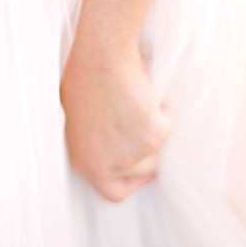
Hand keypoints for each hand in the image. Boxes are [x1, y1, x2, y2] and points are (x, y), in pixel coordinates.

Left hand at [60, 45, 171, 202]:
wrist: (102, 55)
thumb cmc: (86, 75)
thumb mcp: (78, 117)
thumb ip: (92, 141)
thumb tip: (108, 147)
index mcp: (84, 161)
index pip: (112, 191)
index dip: (130, 180)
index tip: (140, 169)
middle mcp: (105, 165)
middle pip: (140, 174)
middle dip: (146, 156)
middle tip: (147, 134)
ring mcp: (130, 154)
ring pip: (156, 150)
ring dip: (151, 129)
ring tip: (136, 101)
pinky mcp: (153, 136)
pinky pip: (167, 125)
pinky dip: (162, 110)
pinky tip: (144, 90)